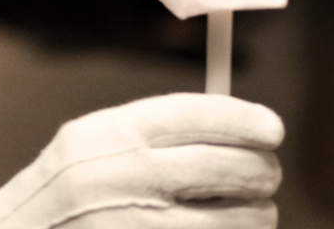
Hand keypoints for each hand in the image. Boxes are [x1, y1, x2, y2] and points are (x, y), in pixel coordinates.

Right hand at [0, 94, 282, 228]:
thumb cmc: (62, 193)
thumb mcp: (90, 144)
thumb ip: (149, 131)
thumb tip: (232, 125)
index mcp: (113, 134)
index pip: (199, 115)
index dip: (245, 120)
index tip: (271, 130)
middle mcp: (129, 176)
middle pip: (232, 167)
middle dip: (261, 172)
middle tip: (263, 176)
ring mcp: (143, 225)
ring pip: (242, 219)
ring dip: (255, 215)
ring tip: (247, 213)